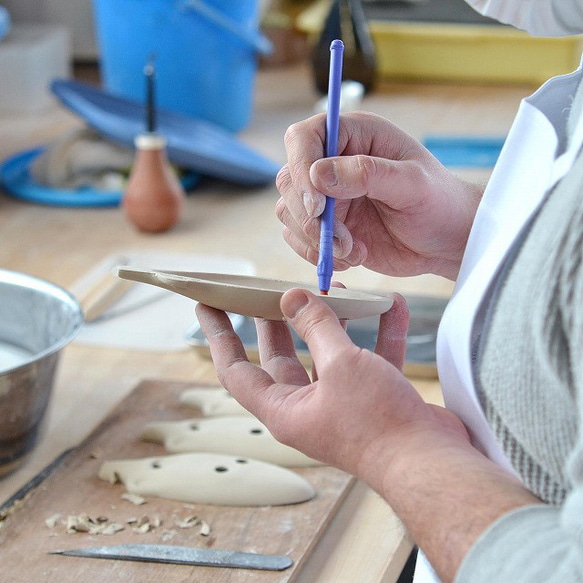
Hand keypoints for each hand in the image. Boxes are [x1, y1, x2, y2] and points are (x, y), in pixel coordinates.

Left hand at [195, 290, 467, 488]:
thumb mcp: (340, 365)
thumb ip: (317, 327)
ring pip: (327, 354)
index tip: (207, 305)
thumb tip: (292, 297)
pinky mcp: (375, 398)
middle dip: (275, 322)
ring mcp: (342, 403)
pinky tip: (391, 305)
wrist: (434, 464)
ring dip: (332, 321)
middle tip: (268, 291)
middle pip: (281, 358)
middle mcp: (307, 407)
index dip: (218, 335)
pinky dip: (379, 332)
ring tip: (332, 287)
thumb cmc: (378, 422)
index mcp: (284, 409)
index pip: (236, 369)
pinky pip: (371, 358)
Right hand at [276, 111, 483, 280]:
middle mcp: (334, 162)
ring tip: (353, 251)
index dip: (301, 168)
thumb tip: (318, 174)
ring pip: (289, 212)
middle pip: (290, 180)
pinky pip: (298, 238)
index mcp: (355, 136)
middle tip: (342, 240)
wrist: (446, 241)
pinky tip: (350, 258)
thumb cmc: (439, 203)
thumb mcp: (413, 183)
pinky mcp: (326, 226)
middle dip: (309, 217)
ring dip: (315, 239)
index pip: (304, 138)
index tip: (318, 206)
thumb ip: (367, 173)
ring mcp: (327, 196)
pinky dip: (317, 254)